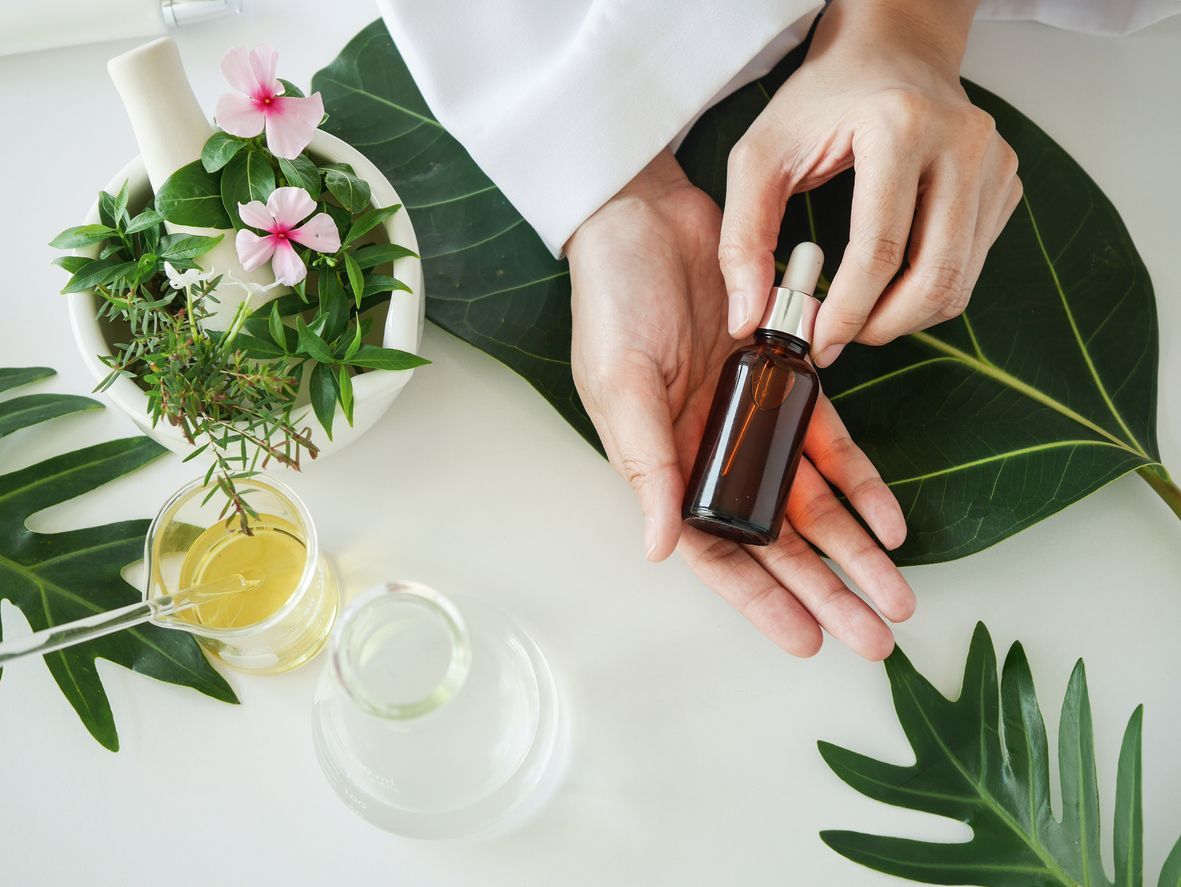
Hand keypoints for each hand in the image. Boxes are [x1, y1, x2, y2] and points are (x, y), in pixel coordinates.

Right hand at [566, 150, 913, 659]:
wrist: (648, 220)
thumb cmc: (616, 301)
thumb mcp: (621, 384)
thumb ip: (646, 464)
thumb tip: (657, 548)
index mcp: (665, 466)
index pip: (718, 552)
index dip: (762, 600)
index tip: (807, 640)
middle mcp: (713, 454)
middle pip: (778, 540)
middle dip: (826, 589)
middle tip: (876, 637)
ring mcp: (755, 419)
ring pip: (812, 502)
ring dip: (854, 548)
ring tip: (897, 593)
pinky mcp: (788, 379)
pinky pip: (831, 441)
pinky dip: (862, 480)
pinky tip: (892, 517)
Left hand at [719, 0, 1022, 366]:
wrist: (888, 49)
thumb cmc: (820, 100)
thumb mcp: (760, 156)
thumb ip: (742, 238)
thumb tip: (747, 318)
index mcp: (900, 127)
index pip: (881, 250)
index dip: (848, 311)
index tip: (817, 340)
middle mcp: (962, 142)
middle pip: (935, 276)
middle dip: (883, 326)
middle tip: (839, 338)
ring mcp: (994, 163)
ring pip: (959, 281)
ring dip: (906, 318)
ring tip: (859, 315)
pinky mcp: (1005, 183)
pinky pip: (971, 265)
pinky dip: (928, 292)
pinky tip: (888, 284)